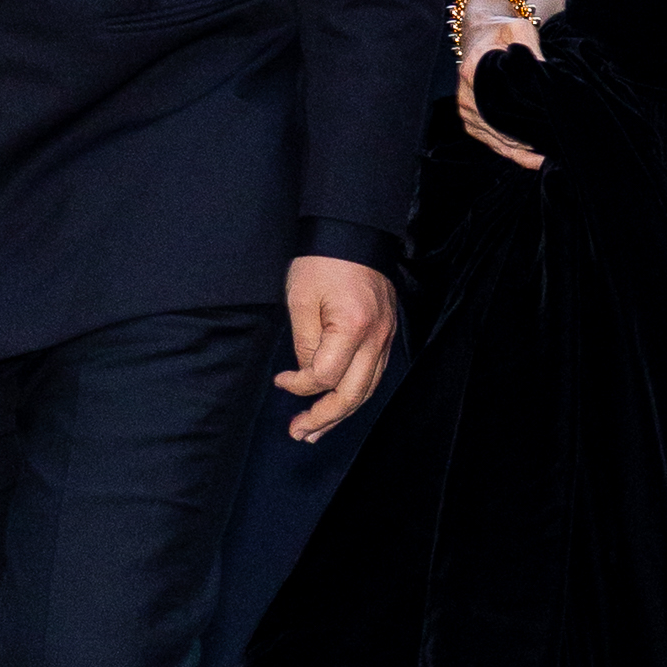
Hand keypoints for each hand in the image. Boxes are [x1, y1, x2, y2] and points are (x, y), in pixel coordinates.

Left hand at [276, 255, 397, 441]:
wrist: (353, 232)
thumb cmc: (323, 261)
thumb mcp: (301, 300)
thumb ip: (305, 343)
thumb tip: (308, 375)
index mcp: (353, 327)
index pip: (325, 376)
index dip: (299, 386)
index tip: (280, 381)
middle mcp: (376, 338)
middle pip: (352, 394)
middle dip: (323, 418)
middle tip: (298, 433)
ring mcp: (386, 337)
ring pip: (367, 390)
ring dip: (341, 414)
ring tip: (316, 431)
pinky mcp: (386, 334)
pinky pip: (374, 375)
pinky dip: (355, 394)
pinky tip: (339, 404)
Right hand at [457, 14, 545, 171]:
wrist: (479, 33)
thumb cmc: (501, 31)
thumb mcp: (519, 30)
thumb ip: (532, 52)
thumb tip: (547, 77)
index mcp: (474, 71)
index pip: (505, 104)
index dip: (529, 120)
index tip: (553, 127)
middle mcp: (466, 96)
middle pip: (503, 127)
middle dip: (531, 139)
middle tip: (560, 145)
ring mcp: (466, 112)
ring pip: (499, 140)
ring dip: (525, 150)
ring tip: (552, 154)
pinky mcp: (470, 123)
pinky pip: (493, 144)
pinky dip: (515, 153)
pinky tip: (536, 159)